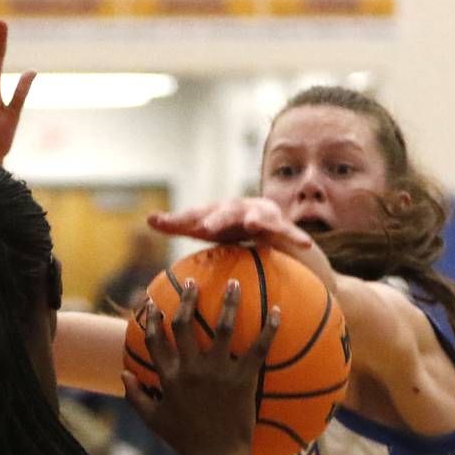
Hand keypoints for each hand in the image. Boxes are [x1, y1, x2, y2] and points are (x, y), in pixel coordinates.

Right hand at [123, 278, 278, 454]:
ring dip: (229, 302)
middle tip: (192, 282)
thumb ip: (135, 396)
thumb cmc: (185, 441)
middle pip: (184, 325)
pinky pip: (258, 349)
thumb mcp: (154, 420)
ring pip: (222, 327)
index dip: (152, 318)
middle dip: (187, 298)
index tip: (153, 301)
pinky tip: (277, 311)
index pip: (155, 340)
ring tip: (235, 284)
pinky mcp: (242, 380)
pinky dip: (269, 329)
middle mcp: (190, 370)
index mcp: (169, 378)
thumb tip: (122, 375)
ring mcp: (217, 373)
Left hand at [148, 197, 336, 292]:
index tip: (160, 223)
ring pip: (259, 217)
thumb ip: (178, 224)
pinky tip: (305, 245)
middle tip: (206, 227)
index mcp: (217, 211)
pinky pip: (289, 233)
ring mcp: (262, 215)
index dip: (179, 219)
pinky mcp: (282, 227)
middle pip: (226, 212)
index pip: (195, 214)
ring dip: (257, 219)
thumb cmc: (228, 226)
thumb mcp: (204, 228)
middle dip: (217, 218)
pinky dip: (296, 237)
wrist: (266, 221)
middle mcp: (239, 209)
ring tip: (253, 223)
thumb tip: (148, 219)